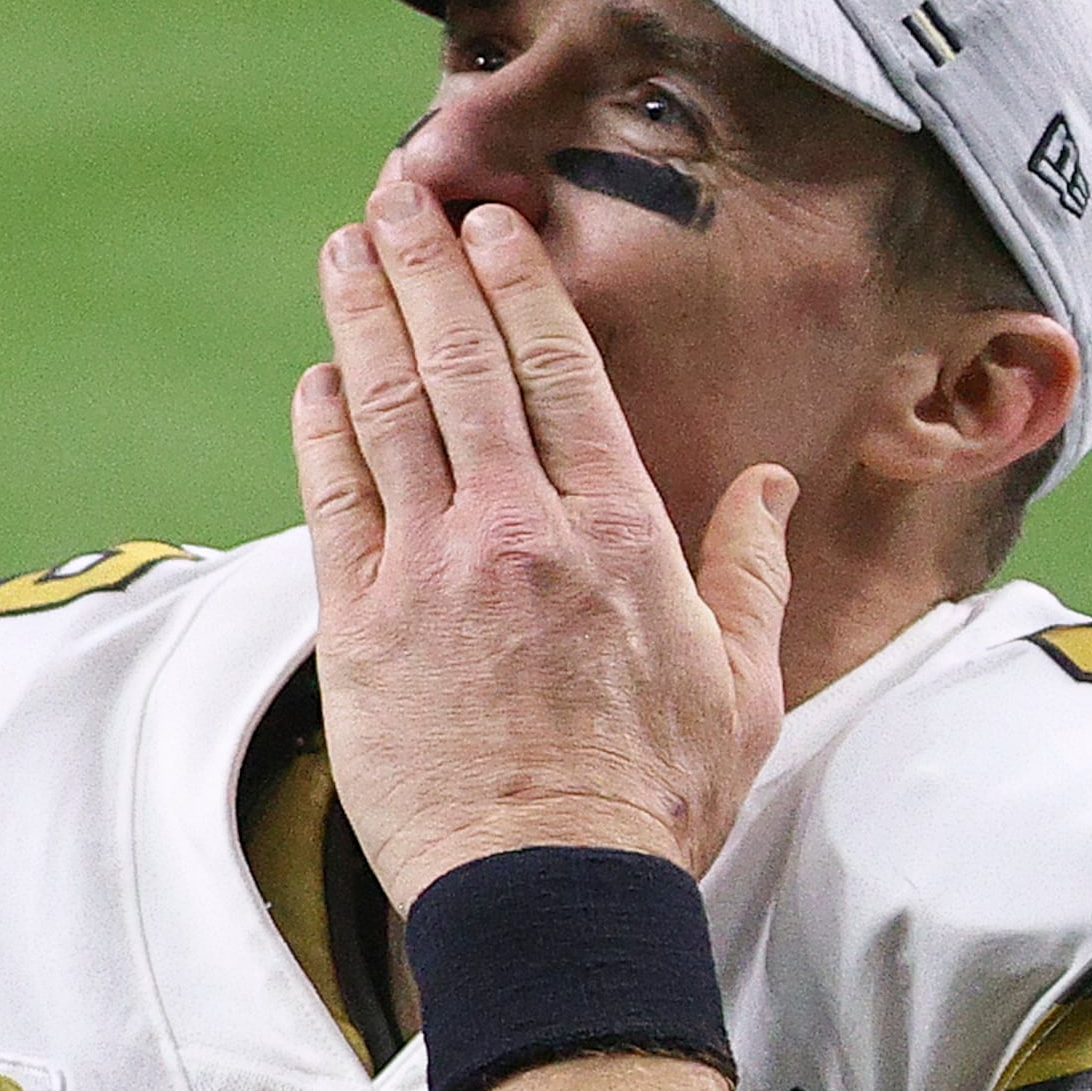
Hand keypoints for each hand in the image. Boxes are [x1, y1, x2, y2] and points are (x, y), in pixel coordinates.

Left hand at [294, 181, 794, 907]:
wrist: (551, 895)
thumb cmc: (654, 805)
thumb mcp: (744, 689)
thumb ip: (752, 577)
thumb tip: (772, 491)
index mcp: (618, 533)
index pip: (558, 370)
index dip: (516, 284)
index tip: (490, 225)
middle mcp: (520, 531)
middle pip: (461, 361)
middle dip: (426, 263)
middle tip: (398, 194)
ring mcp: (431, 573)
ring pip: (387, 408)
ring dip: (362, 316)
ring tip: (346, 249)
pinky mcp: (360, 626)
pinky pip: (334, 497)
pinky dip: (323, 425)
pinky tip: (319, 377)